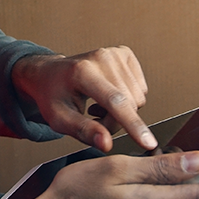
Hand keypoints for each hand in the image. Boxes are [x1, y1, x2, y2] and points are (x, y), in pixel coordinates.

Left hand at [12, 47, 155, 151]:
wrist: (50, 74)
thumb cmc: (52, 95)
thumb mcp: (59, 119)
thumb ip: (84, 131)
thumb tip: (106, 144)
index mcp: (82, 72)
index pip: (115, 102)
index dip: (133, 124)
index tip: (148, 143)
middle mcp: (102, 58)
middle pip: (129, 104)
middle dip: (115, 122)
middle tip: (93, 120)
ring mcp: (115, 53)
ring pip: (138, 98)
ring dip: (121, 112)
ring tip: (98, 107)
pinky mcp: (124, 54)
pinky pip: (141, 88)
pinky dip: (128, 99)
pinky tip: (108, 96)